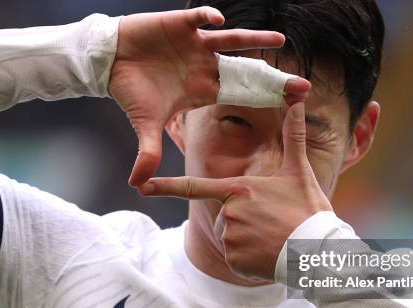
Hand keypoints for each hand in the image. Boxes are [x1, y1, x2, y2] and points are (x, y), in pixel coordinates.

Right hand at [109, 7, 311, 185]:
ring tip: (279, 40)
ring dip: (253, 40)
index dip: (263, 100)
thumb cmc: (132, 91)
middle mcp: (205, 67)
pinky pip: (199, 19)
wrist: (111, 62)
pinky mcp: (180, 25)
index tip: (288, 106)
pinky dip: (208, 18)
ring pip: (231, 41)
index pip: (240, 95)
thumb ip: (148, 152)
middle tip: (301, 83)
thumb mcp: (145, 123)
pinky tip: (218, 22)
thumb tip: (136, 184)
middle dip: (271, 77)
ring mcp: (196, 45)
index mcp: (203, 90)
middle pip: (245, 71)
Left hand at [138, 103, 332, 279]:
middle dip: (244, 220)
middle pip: (224, 215)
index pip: (194, 186)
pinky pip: (234, 257)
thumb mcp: (299, 172)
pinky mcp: (234, 260)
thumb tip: (298, 102)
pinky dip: (248, 258)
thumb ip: (293, 137)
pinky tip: (267, 254)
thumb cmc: (308, 210)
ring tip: (273, 238)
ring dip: (247, 240)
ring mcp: (229, 237)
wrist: (317, 251)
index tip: (142, 187)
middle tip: (272, 223)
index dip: (166, 186)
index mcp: (238, 189)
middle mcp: (229, 212)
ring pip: (229, 237)